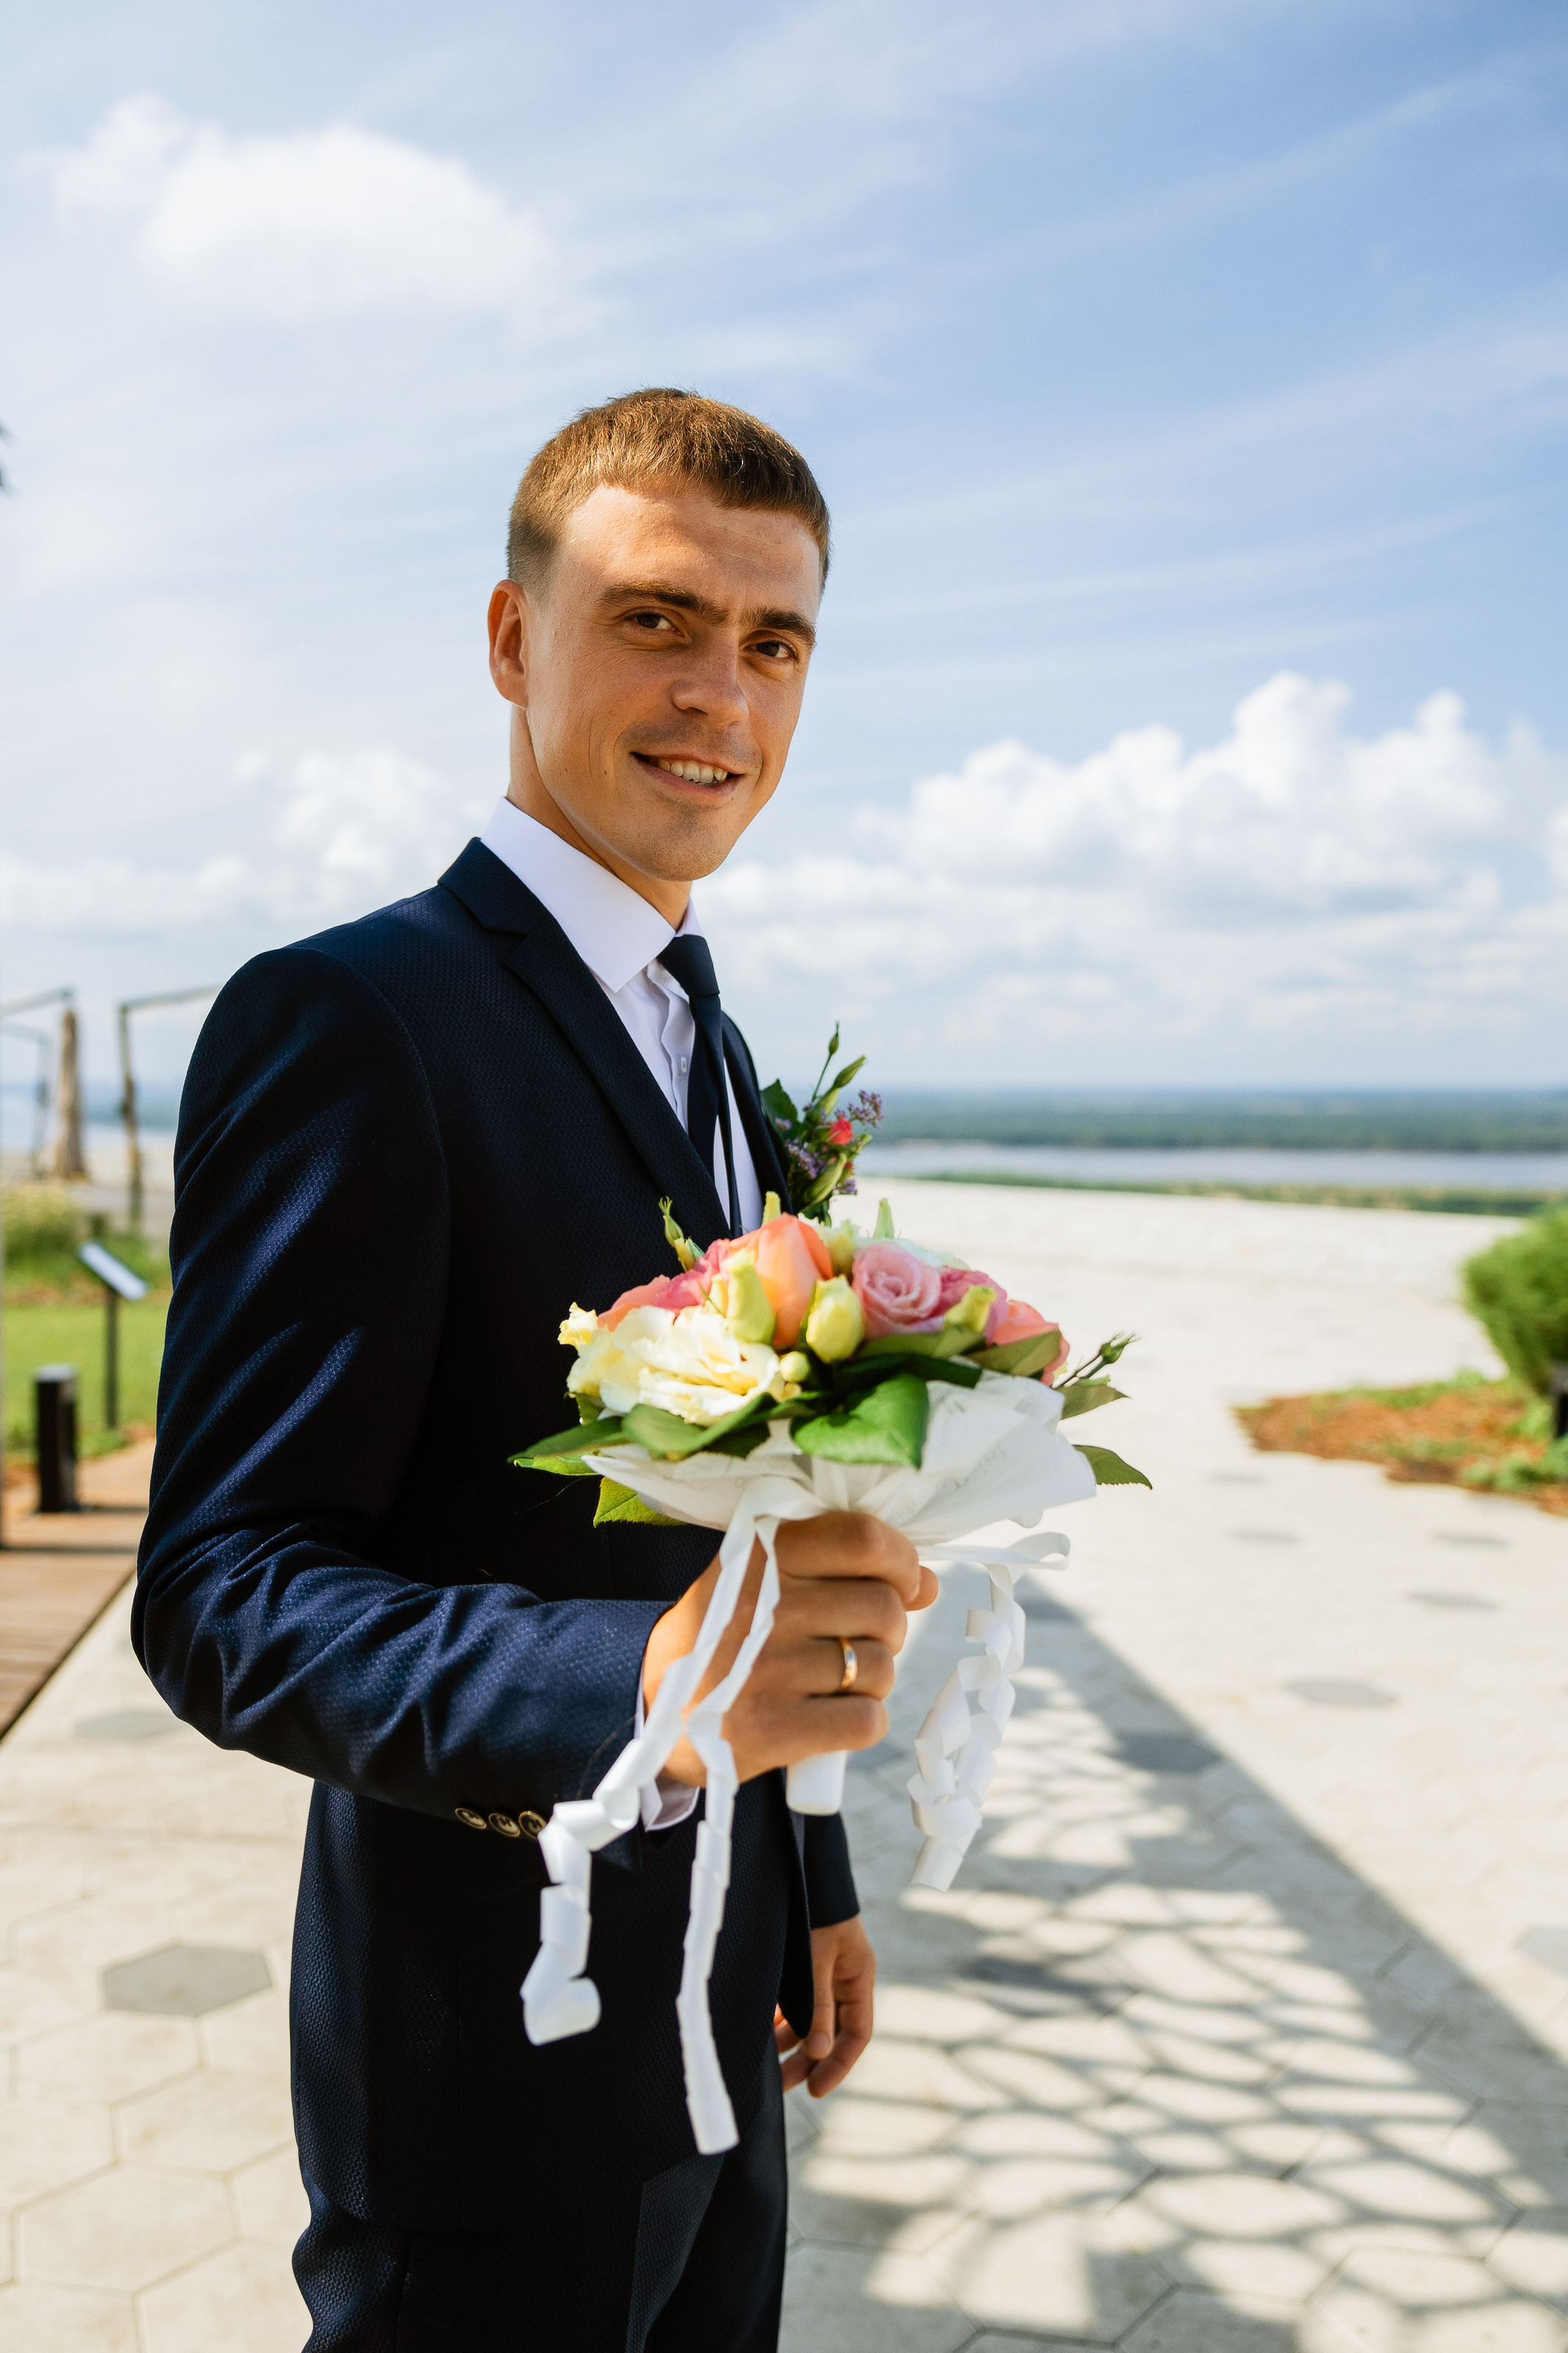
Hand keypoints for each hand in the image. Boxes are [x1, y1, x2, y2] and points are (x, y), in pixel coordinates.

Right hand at [643, 1512, 937, 1787]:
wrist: (652, 1708)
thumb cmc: (723, 1635)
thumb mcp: (763, 1580)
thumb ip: (842, 1569)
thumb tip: (927, 1583)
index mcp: (762, 1554)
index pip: (865, 1539)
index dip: (901, 1561)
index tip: (899, 1582)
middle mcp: (766, 1604)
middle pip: (885, 1608)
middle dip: (886, 1631)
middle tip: (852, 1642)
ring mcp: (769, 1668)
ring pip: (881, 1667)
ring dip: (873, 1679)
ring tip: (834, 1681)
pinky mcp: (773, 1728)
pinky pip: (866, 1720)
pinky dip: (863, 1721)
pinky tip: (832, 1716)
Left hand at [775, 1917, 875, 2096]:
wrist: (801, 1869)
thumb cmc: (813, 1909)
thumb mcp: (817, 1958)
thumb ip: (819, 2005)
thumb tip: (820, 2052)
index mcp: (858, 1976)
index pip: (857, 2032)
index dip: (840, 2063)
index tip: (818, 2088)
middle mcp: (842, 1979)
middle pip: (831, 2032)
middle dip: (810, 2060)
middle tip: (786, 2086)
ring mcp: (822, 1973)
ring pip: (810, 2020)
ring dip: (791, 2043)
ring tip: (769, 2068)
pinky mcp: (800, 1967)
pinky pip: (794, 2003)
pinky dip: (781, 2020)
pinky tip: (763, 2034)